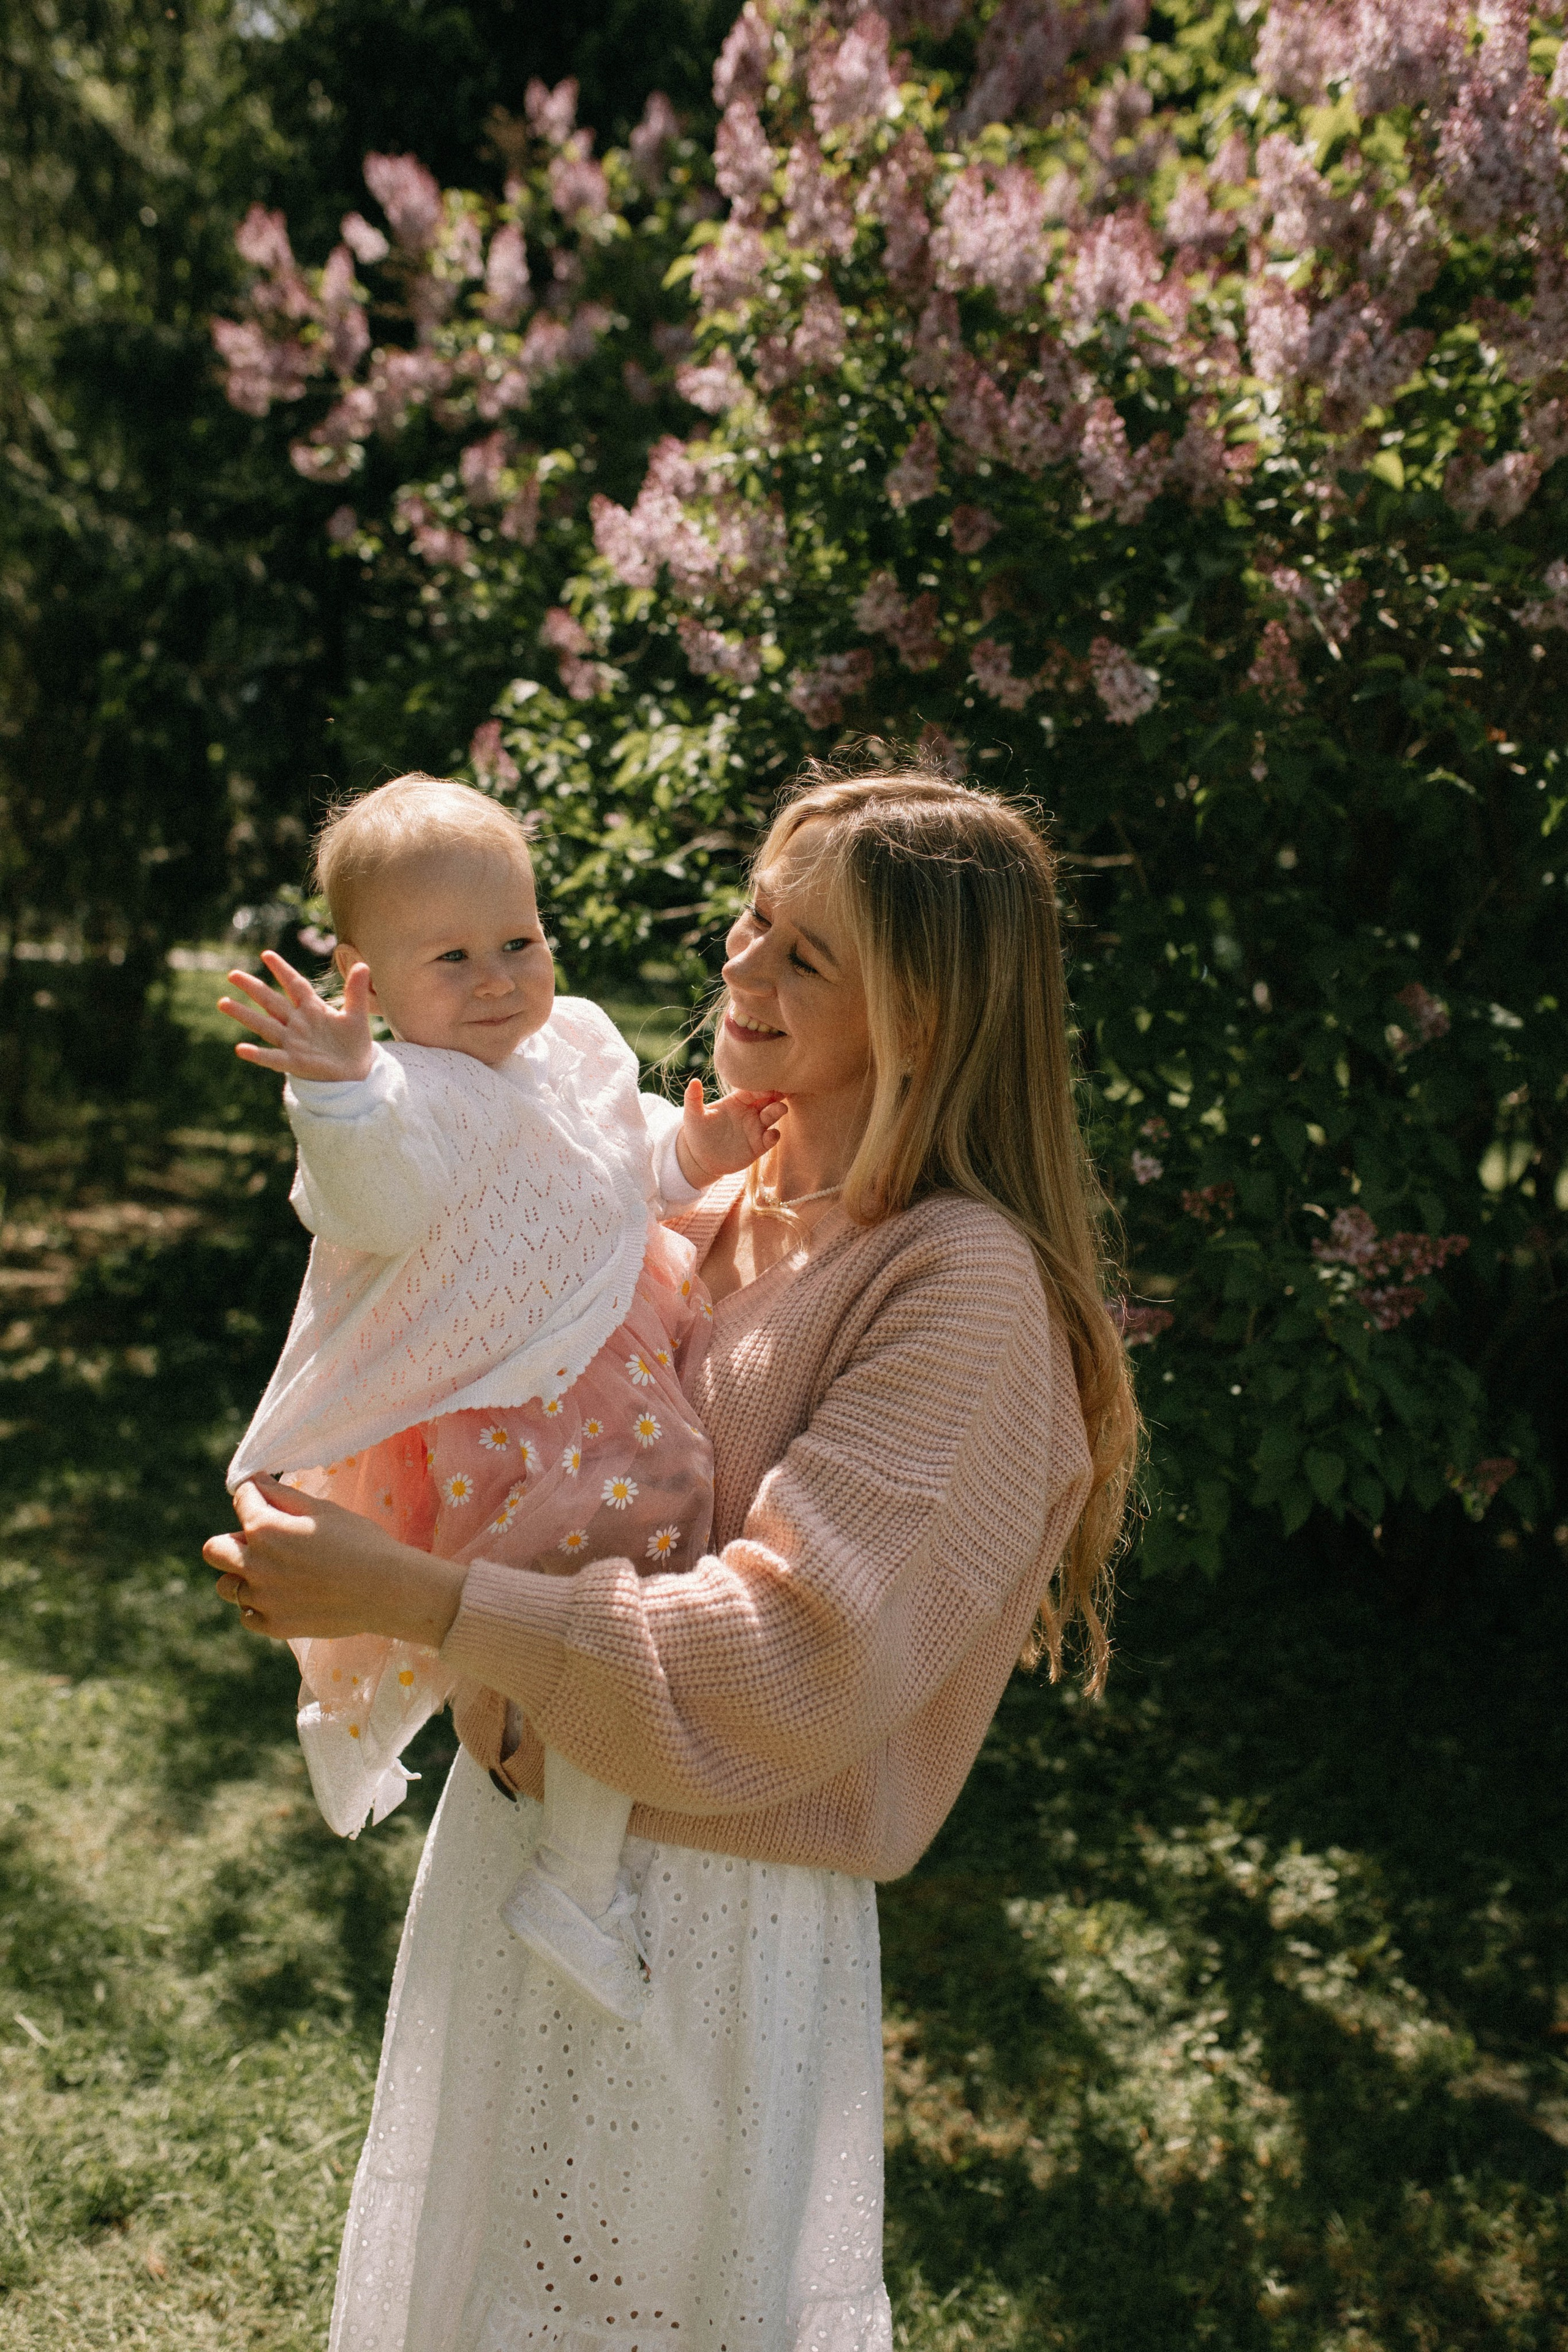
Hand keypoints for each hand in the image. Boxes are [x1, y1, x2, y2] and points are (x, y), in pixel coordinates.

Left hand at [205, 1476, 466, 1648]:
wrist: (388, 1590)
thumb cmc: (360, 1541)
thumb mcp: (322, 1510)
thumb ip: (282, 1495)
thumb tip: (255, 1480)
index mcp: (265, 1529)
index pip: (240, 1500)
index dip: (256, 1495)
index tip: (268, 1499)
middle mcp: (254, 1565)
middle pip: (214, 1550)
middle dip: (234, 1539)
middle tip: (264, 1541)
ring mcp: (262, 1600)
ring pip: (226, 1585)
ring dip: (243, 1576)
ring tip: (275, 1573)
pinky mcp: (273, 1626)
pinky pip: (247, 1615)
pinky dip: (259, 1606)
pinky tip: (285, 1596)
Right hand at [218, 951, 374, 1081]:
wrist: (358, 1073)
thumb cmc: (355, 1044)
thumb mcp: (357, 1015)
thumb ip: (356, 991)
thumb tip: (363, 964)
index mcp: (313, 1009)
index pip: (295, 985)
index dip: (282, 970)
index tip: (266, 954)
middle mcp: (298, 1023)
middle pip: (271, 1001)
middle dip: (253, 987)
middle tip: (232, 974)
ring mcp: (294, 1043)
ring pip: (265, 1025)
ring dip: (244, 1015)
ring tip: (223, 1002)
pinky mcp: (295, 1062)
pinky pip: (272, 1058)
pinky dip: (257, 1055)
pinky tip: (241, 1049)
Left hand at [674, 1080, 784, 1188]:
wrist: (700, 1157)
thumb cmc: (697, 1132)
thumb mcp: (693, 1115)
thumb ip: (693, 1098)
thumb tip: (693, 1081)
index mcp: (737, 1100)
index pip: (752, 1088)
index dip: (760, 1085)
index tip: (768, 1080)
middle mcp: (750, 1111)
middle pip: (767, 1099)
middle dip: (775, 1094)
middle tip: (782, 1091)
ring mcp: (756, 1128)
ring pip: (772, 1116)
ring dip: (777, 1111)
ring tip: (780, 1109)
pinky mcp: (758, 1145)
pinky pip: (770, 1139)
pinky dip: (773, 1136)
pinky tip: (770, 1134)